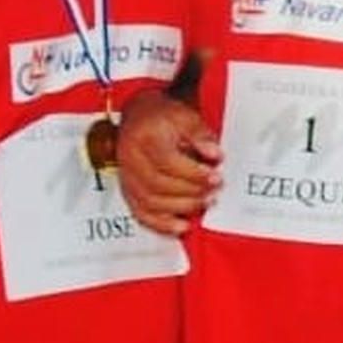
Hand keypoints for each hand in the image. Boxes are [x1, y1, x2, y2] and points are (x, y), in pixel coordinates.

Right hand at [115, 88, 221, 234]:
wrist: (141, 116)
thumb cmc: (162, 117)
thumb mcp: (186, 116)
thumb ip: (201, 135)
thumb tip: (214, 154)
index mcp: (145, 138)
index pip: (167, 161)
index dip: (193, 173)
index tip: (215, 177)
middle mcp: (131, 158)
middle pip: (158, 184)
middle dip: (190, 191)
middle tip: (213, 191)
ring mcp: (127, 176)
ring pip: (149, 201)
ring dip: (180, 208)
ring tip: (204, 203)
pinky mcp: (128, 190)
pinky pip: (140, 213)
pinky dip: (161, 224)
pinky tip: (180, 226)